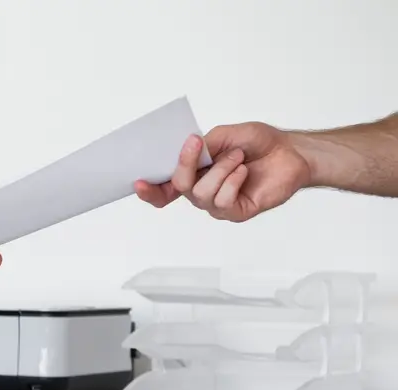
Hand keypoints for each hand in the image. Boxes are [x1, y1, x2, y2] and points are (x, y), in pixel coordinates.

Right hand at [134, 123, 311, 221]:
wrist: (292, 152)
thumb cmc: (260, 143)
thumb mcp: (225, 135)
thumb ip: (203, 145)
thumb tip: (187, 151)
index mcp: (194, 174)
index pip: (165, 189)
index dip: (149, 190)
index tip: (138, 182)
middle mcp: (202, 191)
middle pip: (178, 187)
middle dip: (185, 165)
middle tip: (196, 144)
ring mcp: (218, 204)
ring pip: (201, 193)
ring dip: (219, 170)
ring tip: (238, 157)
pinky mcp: (236, 212)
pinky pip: (222, 201)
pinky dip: (232, 181)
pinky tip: (244, 172)